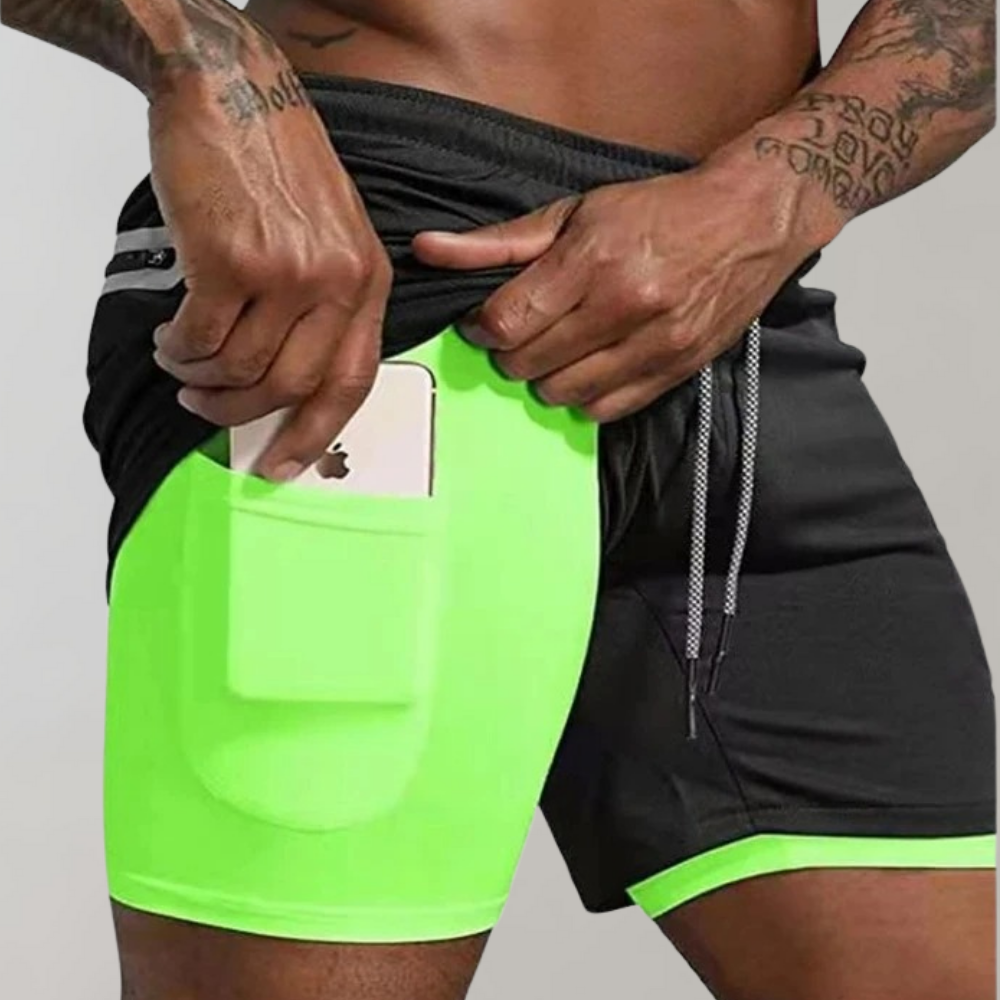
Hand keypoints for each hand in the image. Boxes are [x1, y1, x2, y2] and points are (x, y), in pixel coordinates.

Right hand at [148, 65, 389, 480]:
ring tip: (182, 362)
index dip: (317, 433)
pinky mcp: (232, 259)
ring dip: (202, 378)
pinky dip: (179, 349)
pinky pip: (202, 339)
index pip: (353, 380)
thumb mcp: (333, 231)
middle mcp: (337, 280)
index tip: (284, 466)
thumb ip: (326, 302)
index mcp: (369, 280)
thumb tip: (288, 379)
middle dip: (241, 412)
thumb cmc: (277, 161)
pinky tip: (170, 337)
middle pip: (292, 386)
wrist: (232, 89)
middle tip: (207, 407)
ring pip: (242, 368)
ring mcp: (288, 271)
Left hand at [412, 165, 814, 420]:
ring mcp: (654, 344)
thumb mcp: (576, 211)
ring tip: (558, 348)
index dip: (484, 326)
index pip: (505, 321)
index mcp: (592, 259)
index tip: (489, 319)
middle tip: (523, 330)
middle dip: (511, 351)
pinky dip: (584, 397)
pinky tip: (588, 367)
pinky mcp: (676, 370)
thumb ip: (499, 242)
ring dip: (545, 377)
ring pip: (562, 393)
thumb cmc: (660, 211)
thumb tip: (429, 250)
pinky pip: (606, 410)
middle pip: (527, 363)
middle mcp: (624, 305)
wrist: (751, 219)